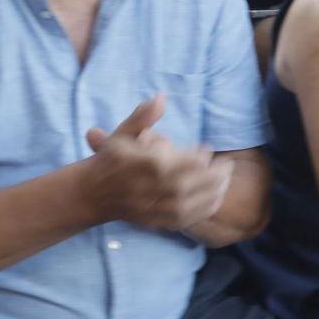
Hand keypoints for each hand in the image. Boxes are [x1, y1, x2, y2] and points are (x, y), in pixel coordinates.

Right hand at [82, 94, 234, 229]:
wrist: (91, 194)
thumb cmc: (110, 160)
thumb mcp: (122, 134)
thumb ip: (143, 116)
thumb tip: (161, 96)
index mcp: (146, 165)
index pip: (182, 163)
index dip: (201, 157)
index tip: (208, 148)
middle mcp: (151, 188)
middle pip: (192, 184)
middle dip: (215, 175)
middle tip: (228, 165)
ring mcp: (153, 208)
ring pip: (191, 204)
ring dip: (214, 193)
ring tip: (225, 181)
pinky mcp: (155, 222)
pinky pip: (185, 220)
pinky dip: (203, 211)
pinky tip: (214, 199)